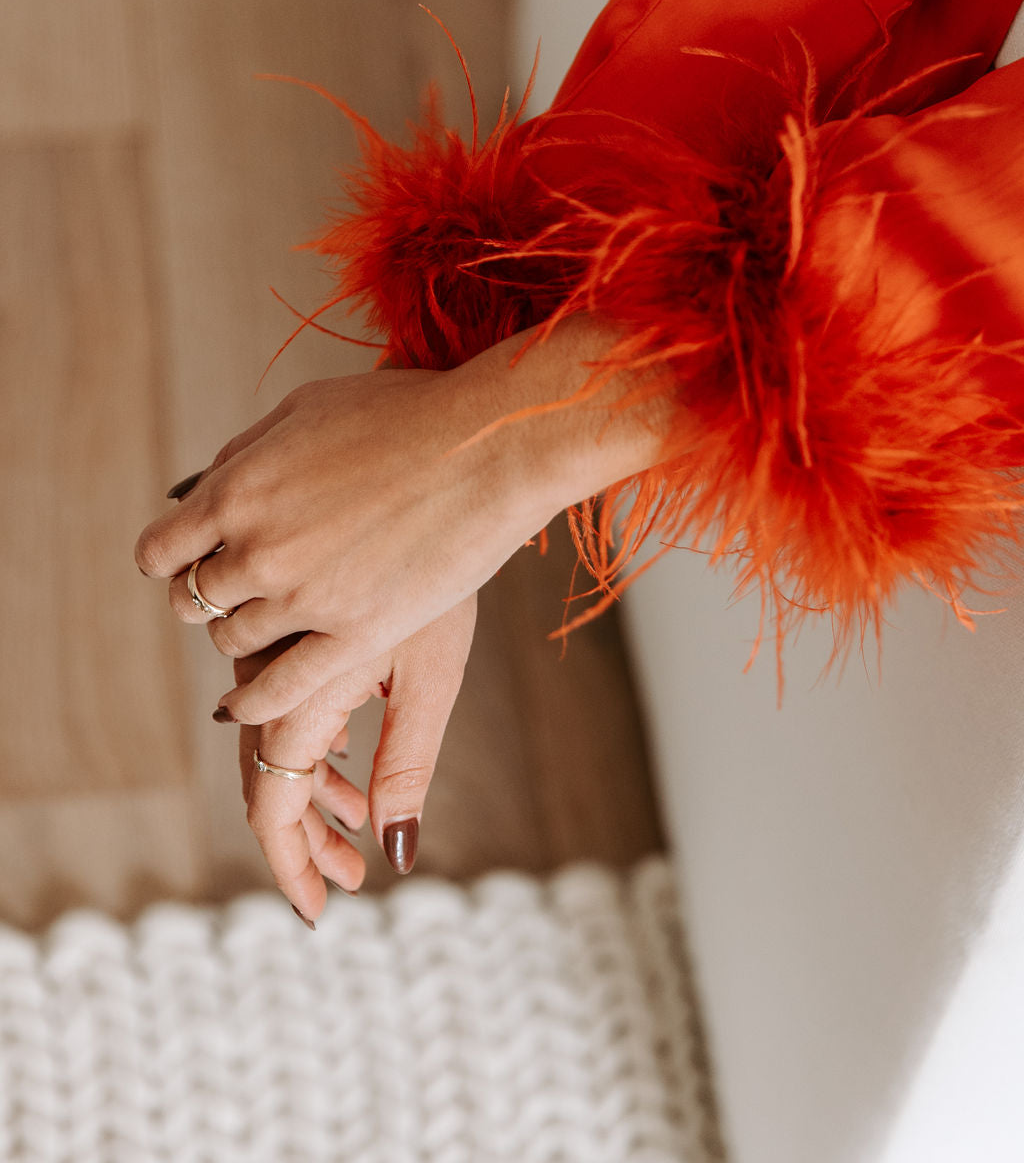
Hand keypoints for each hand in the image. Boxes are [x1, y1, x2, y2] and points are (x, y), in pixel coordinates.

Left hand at [138, 320, 671, 725]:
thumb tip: (203, 489)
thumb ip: (246, 456)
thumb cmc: (405, 414)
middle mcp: (258, 547)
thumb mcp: (305, 410)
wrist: (488, 444)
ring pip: (234, 642)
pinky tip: (246, 707)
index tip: (190, 564)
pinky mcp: (355, 635)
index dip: (172, 561)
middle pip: (195, 601)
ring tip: (271, 627)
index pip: (161, 550)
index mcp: (237, 488)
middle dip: (209, 598)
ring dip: (244, 636)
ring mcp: (305, 597)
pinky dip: (255, 702)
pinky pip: (280, 689)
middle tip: (236, 595)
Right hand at [237, 595, 476, 921]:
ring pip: (267, 736)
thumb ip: (405, 763)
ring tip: (356, 820)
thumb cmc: (448, 569)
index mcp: (299, 691)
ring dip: (312, 787)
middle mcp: (265, 666)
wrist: (437, 460)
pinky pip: (272, 690)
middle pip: (268, 776)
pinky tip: (344, 746)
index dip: (292, 865)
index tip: (321, 909)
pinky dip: (308, 734)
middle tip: (352, 875)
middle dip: (310, 835)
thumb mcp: (433, 674)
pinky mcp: (278, 606)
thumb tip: (400, 853)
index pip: (272, 805)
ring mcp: (265, 635)